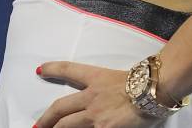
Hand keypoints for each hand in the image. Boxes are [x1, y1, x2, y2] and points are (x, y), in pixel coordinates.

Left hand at [35, 61, 162, 127]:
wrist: (155, 90)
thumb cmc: (148, 82)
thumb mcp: (127, 78)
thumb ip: (114, 87)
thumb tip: (111, 97)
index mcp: (98, 78)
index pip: (70, 70)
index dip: (54, 69)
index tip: (41, 70)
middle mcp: (92, 97)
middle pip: (60, 107)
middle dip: (45, 119)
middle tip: (36, 126)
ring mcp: (95, 116)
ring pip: (67, 125)